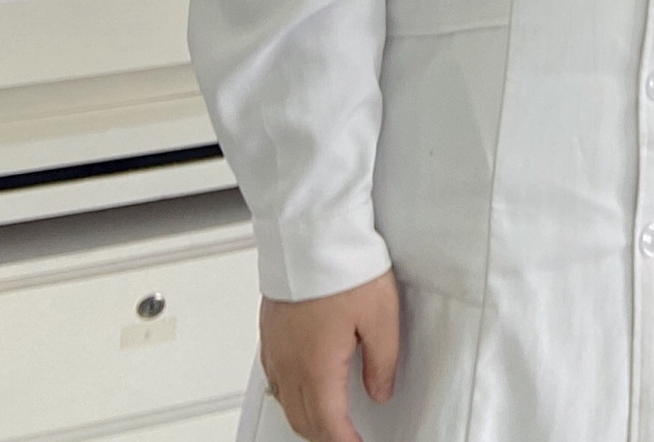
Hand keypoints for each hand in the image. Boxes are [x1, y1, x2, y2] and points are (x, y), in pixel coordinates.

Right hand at [260, 271, 399, 441]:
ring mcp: (275, 348)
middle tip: (347, 438)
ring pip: (286, 401)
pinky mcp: (270, 332)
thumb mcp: (381, 317)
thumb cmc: (342, 266)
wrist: (310, 233)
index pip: (328, 424)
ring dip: (307, 419)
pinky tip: (303, 389)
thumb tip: (380, 391)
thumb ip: (382, 362)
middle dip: (325, 436)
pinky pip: (276, 378)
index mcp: (317, 367)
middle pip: (303, 419)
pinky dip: (290, 395)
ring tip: (329, 422)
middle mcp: (290, 363)